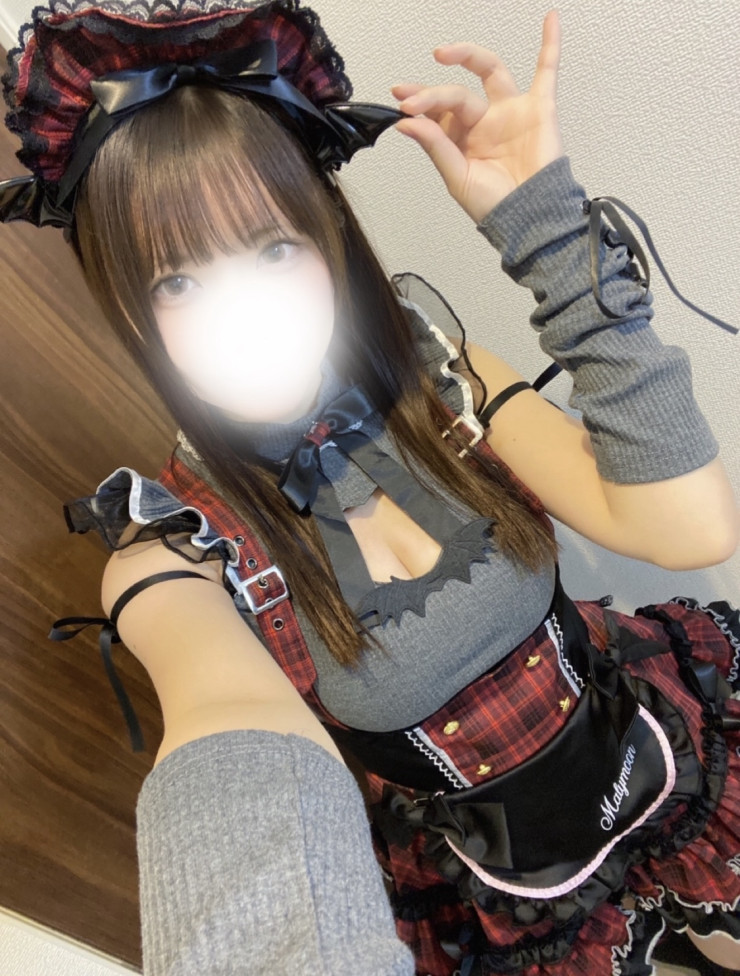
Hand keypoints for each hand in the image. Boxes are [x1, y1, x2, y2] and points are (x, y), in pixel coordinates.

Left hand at [391, 9, 563, 223]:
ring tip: (444, 51)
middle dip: (433, 94)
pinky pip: (547, 71)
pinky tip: (549, 20)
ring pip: (489, 71)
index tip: (401, 101)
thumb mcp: (457, 177)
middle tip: (412, 98)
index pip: (438, 112)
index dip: (420, 103)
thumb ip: (435, 146)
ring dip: (468, 55)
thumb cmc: (495, 205)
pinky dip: (550, 45)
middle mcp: (484, 121)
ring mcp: (510, 111)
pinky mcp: (539, 109)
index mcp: (462, 139)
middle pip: (456, 95)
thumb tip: (406, 122)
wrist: (530, 217)